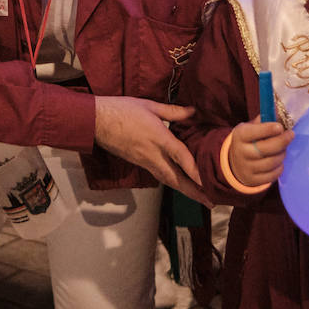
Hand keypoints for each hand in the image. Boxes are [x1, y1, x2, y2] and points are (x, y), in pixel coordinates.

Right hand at [94, 96, 209, 205]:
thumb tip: (193, 111)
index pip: (180, 157)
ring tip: (200, 198)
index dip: (194, 170)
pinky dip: (173, 183)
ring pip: (168, 180)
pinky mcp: (139, 163)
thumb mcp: (150, 105)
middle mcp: (153, 154)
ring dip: (185, 190)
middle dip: (194, 192)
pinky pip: (159, 176)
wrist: (97, 121)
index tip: (207, 182)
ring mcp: (145, 161)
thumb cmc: (122, 110)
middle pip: (176, 178)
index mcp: (158, 138)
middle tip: (211, 202)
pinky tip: (180, 183)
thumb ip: (174, 111)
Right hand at [227, 116, 292, 187]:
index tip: (280, 127)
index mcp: (240, 135)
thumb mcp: (251, 127)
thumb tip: (280, 109)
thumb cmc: (249, 140)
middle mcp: (241, 152)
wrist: (235, 162)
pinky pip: (272, 175)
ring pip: (271, 162)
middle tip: (291, 135)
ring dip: (282, 155)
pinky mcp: (253, 180)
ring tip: (284, 149)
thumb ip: (264, 120)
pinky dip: (279, 168)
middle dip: (282, 141)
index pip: (253, 132)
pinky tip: (279, 161)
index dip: (268, 129)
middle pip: (266, 148)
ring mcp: (246, 167)